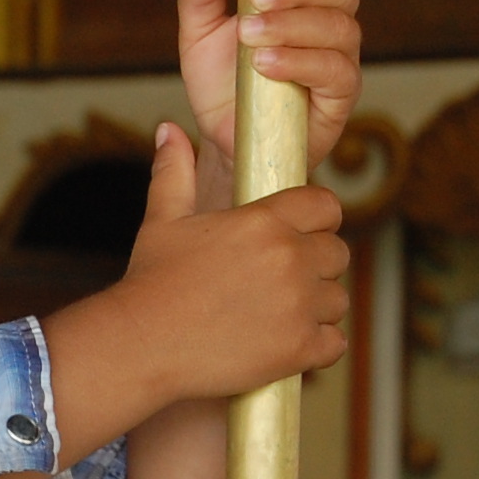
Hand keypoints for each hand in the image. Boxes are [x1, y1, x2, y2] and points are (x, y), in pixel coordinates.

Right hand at [104, 118, 352, 401]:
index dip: (316, 221)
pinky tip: (285, 343)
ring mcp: (298, 305)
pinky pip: (335, 342)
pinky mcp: (299, 348)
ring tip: (277, 315)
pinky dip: (316, 345)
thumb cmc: (150, 284)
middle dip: (315, 266)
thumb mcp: (163, 220)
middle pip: (337, 252)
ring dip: (315, 307)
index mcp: (264, 221)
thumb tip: (170, 130)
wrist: (141, 346)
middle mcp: (288, 258)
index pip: (326, 206)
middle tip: (281, 282)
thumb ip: (175, 172)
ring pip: (336, 299)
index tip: (298, 237)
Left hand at [176, 0, 363, 202]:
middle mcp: (332, 24)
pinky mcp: (339, 98)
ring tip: (250, 35)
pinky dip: (300, 63)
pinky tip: (266, 64)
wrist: (224, 138)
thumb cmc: (221, 81)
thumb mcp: (198, 35)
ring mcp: (340, 60)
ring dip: (294, 25)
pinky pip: (335, 72)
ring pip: (339, 29)